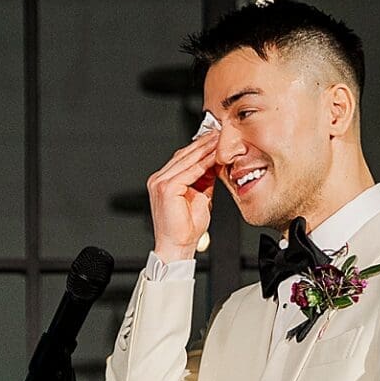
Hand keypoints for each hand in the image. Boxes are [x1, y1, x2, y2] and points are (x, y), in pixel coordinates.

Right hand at [146, 130, 218, 262]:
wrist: (177, 247)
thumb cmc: (185, 229)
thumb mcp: (199, 197)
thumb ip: (204, 180)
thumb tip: (214, 165)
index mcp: (164, 180)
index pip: (183, 157)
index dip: (200, 147)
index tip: (215, 139)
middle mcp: (159, 179)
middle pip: (184, 155)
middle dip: (204, 143)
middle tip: (220, 133)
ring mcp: (160, 182)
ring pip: (187, 160)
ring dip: (205, 149)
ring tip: (220, 140)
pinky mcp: (166, 188)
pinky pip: (189, 171)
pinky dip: (203, 163)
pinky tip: (215, 157)